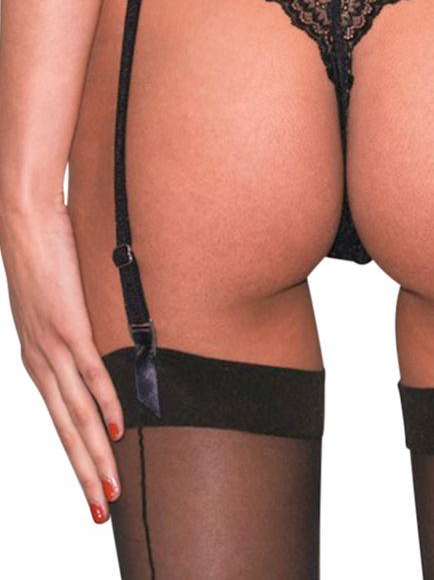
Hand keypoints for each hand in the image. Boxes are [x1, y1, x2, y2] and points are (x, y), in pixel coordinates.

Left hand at [0, 196, 122, 522]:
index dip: (76, 456)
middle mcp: (39, 360)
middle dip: (84, 474)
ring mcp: (53, 345)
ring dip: (94, 456)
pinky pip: (90, 373)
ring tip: (109, 489)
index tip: (93, 485)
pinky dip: (104, 404)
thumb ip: (75, 324)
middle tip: (101, 510)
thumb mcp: (58, 300)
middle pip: (65, 430)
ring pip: (74, 413)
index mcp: (36, 357)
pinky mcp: (67, 326)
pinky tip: (117, 428)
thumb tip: (100, 338)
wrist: (23, 217)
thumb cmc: (43, 252)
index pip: (59, 418)